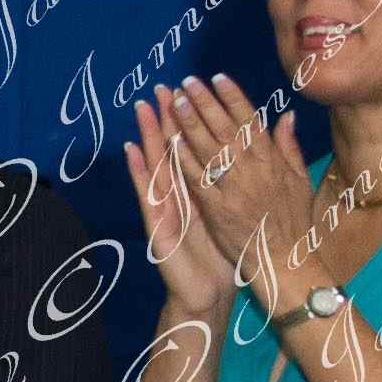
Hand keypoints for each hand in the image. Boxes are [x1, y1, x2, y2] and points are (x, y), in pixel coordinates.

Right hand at [122, 95, 240, 321]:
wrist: (208, 294)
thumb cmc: (223, 256)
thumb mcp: (234, 216)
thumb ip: (239, 185)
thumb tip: (250, 158)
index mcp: (201, 190)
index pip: (197, 149)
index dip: (194, 121)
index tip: (193, 91)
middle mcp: (181, 194)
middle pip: (174, 150)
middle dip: (169, 118)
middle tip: (163, 87)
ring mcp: (166, 207)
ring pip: (157, 165)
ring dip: (149, 136)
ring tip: (142, 107)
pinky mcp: (156, 223)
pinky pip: (147, 193)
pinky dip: (138, 171)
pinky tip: (131, 150)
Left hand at [162, 71, 320, 305]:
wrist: (286, 263)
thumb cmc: (294, 222)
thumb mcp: (300, 182)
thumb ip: (289, 147)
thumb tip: (287, 115)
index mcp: (273, 162)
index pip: (250, 121)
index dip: (233, 97)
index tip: (217, 77)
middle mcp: (253, 170)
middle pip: (225, 129)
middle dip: (205, 102)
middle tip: (187, 82)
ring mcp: (234, 189)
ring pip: (208, 148)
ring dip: (190, 123)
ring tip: (174, 101)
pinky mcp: (218, 208)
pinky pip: (197, 178)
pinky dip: (184, 158)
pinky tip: (170, 141)